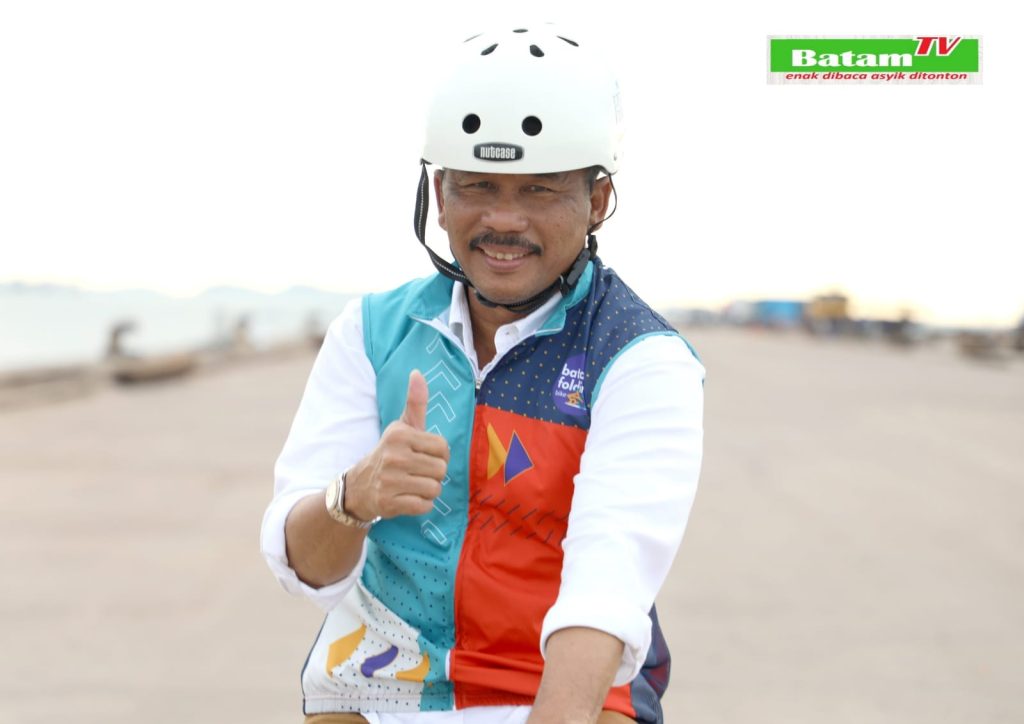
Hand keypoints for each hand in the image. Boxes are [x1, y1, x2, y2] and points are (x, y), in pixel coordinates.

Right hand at [344, 370, 448, 520]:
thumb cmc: (389, 453)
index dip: (439, 454)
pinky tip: (407, 497)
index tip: (424, 455)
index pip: (443, 447)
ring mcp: (390, 481)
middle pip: (441, 470)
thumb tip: (418, 372)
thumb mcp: (401, 427)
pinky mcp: (389, 503)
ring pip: (435, 489)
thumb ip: (415, 402)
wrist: (359, 486)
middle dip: (434, 474)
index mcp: (400, 435)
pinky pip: (424, 506)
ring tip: (412, 484)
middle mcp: (394, 456)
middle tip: (417, 472)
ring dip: (428, 490)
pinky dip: (420, 505)